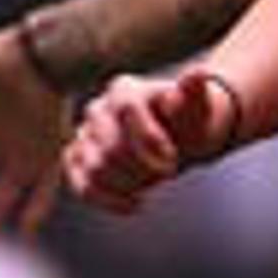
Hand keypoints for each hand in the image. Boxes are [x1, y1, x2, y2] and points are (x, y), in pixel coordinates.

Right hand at [63, 69, 236, 215]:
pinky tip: (134, 205)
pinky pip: (81, 184)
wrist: (178, 140)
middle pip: (110, 147)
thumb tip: (199, 73)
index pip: (126, 110)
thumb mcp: (200, 108)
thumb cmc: (190, 122)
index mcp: (123, 89)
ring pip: (95, 168)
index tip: (173, 161)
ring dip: (129, 184)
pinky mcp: (77, 161)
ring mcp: (84, 135)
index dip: (149, 139)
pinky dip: (108, 199)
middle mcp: (98, 109)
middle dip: (143, 168)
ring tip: (151, 183)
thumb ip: (196, 92)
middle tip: (168, 172)